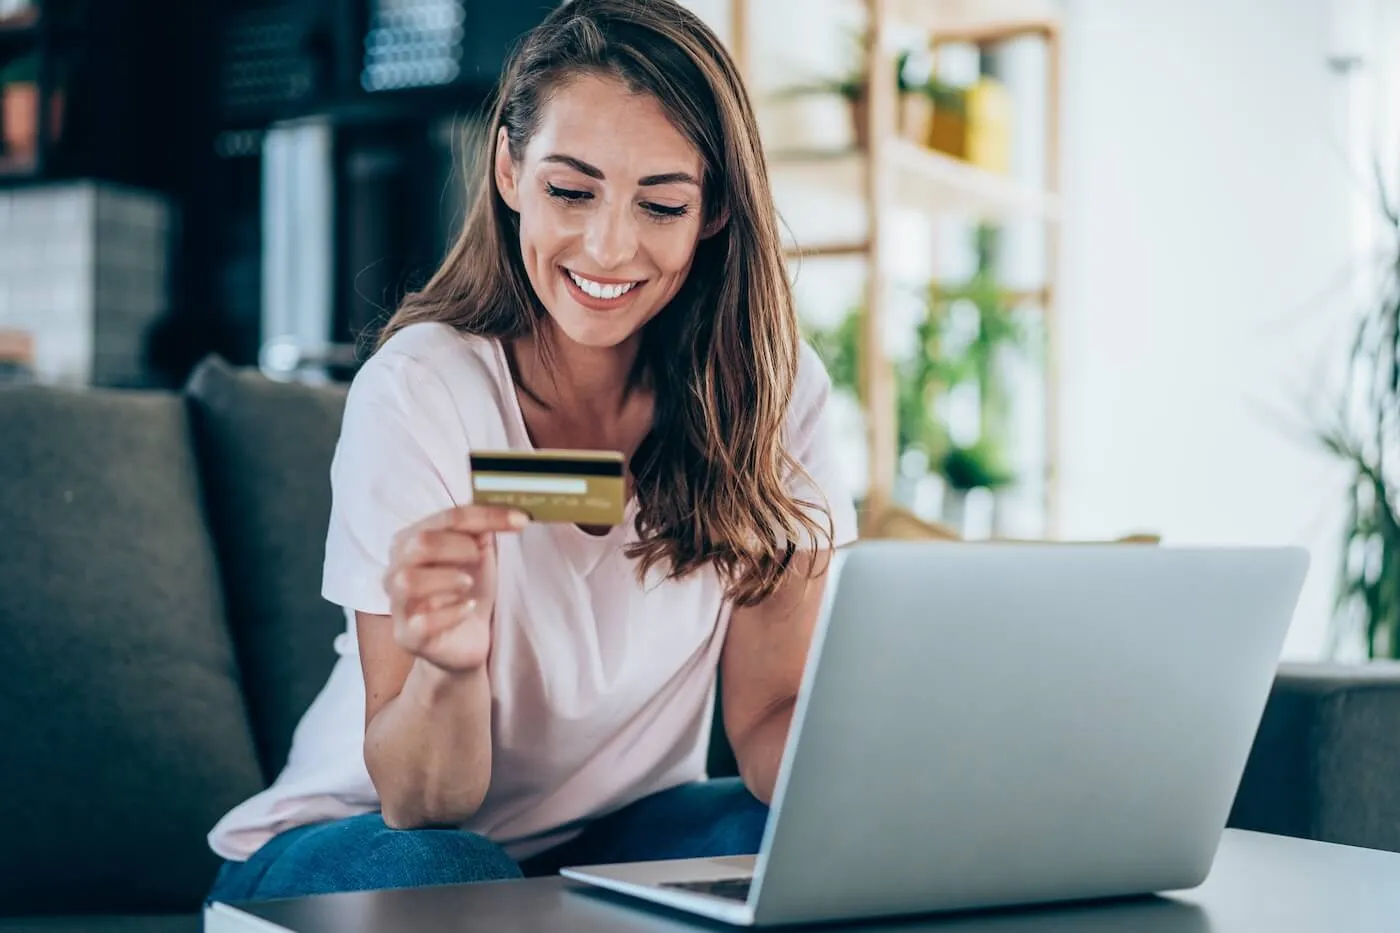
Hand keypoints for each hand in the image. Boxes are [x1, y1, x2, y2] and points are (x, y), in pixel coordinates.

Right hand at [384, 505, 527, 672]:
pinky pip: (422, 621)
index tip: (520, 519)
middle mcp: (395, 570)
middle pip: (420, 544)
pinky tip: (467, 608)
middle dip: (457, 546)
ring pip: (408, 580)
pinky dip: (451, 612)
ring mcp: (398, 605)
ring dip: (447, 578)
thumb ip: (481, 529)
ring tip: (467, 583)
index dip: (485, 516)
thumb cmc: (468, 591)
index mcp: (410, 542)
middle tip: (478, 557)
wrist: (467, 639)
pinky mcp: (407, 636)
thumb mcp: (478, 554)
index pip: (446, 518)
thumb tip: (501, 504)